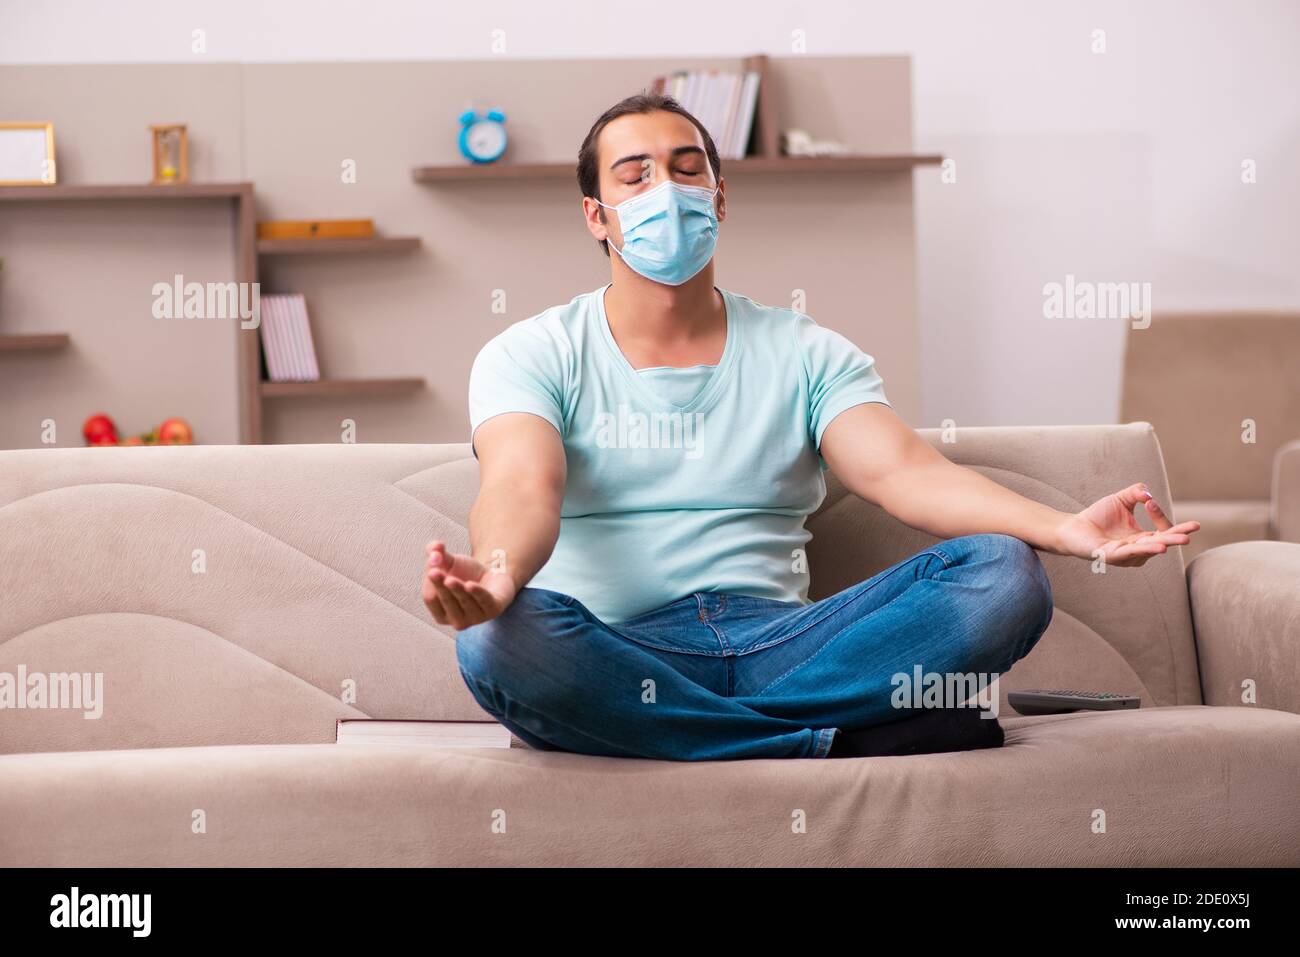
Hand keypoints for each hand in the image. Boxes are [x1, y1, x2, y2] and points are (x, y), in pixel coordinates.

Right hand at [421, 540, 516, 629]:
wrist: (494, 574)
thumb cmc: (466, 573)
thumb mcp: (448, 560)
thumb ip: (437, 552)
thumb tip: (434, 548)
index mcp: (441, 613)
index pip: (431, 598)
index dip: (431, 583)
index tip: (432, 568)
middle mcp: (457, 620)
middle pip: (446, 601)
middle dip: (441, 587)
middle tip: (435, 572)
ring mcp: (476, 618)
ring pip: (465, 601)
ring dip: (457, 590)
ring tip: (450, 579)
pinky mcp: (494, 610)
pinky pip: (484, 601)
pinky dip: (476, 592)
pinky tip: (469, 585)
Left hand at [1054, 482, 1200, 566]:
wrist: (1072, 527)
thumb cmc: (1097, 516)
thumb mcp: (1121, 499)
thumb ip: (1136, 493)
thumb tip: (1149, 495)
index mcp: (1143, 537)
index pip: (1162, 529)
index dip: (1160, 515)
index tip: (1149, 502)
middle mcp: (1138, 549)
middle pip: (1162, 543)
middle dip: (1177, 536)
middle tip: (1193, 530)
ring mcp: (1125, 555)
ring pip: (1147, 550)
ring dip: (1163, 544)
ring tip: (1181, 540)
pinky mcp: (1110, 557)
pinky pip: (1129, 554)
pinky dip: (1144, 550)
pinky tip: (1157, 547)